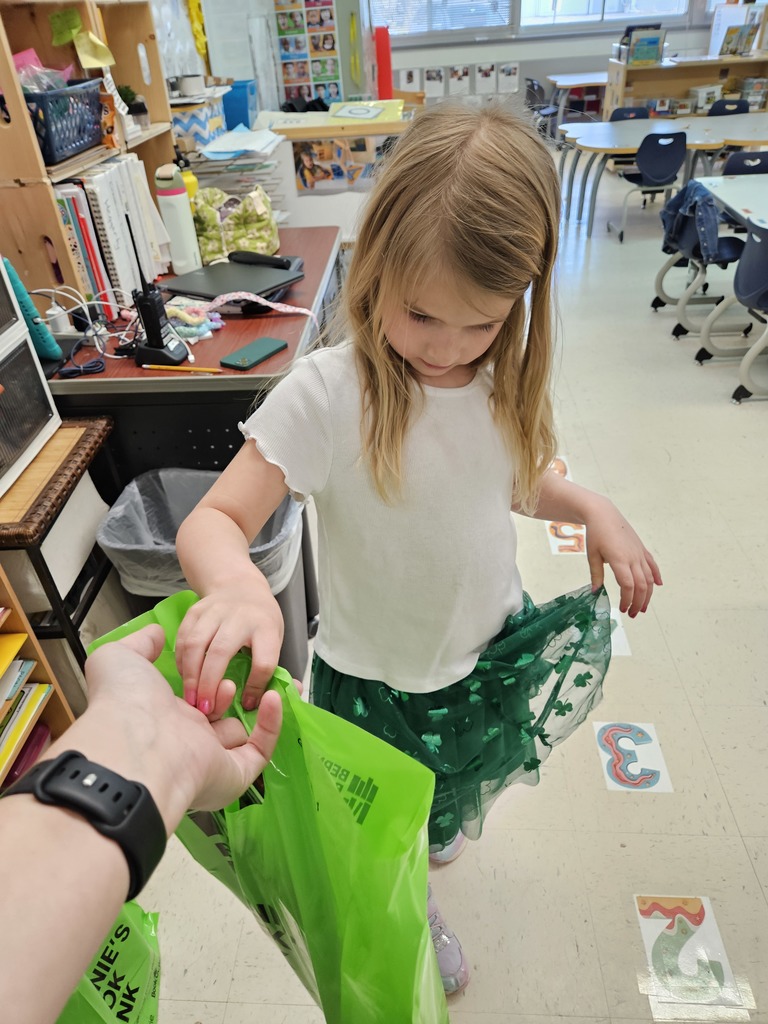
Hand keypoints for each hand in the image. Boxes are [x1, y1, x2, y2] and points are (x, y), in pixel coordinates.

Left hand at [81, 625, 282, 831]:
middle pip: (218, 717)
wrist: (135, 740)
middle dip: (229, 692)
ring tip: (238, 685)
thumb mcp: (122, 658)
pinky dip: (271, 724)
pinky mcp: (234, 774)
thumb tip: (157, 634)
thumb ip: (141, 643)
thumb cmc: (125, 700)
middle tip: (236, 674)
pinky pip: (260, 750)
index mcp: (162, 717)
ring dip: (247, 705)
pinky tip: (272, 697)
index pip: (192, 700)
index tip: (222, 660)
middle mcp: (185, 740)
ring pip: (240, 734)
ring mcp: (209, 759)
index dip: (208, 679)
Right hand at [175, 583, 283, 714]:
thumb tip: (272, 700)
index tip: (247, 703)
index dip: (255, 686)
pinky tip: (184, 678)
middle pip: (221, 651)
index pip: (263, 661)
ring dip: (190, 675)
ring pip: (196, 644)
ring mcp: (215, 611)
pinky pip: (183, 638)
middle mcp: (240, 616)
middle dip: (210, 683)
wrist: (241, 586)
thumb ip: (272, 668)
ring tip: (190, 698)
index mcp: (266, 627)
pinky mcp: (195, 611)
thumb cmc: (260, 622)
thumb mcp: (276, 639)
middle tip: (205, 709)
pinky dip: (181, 661)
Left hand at [584, 499, 661, 616]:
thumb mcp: (592, 555)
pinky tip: (658, 585)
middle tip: (632, 614)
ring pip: (649, 578)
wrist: (604, 514)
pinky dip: (656, 576)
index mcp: (619, 560)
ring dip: (648, 594)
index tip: (621, 609)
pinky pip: (652, 565)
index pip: (628, 585)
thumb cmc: (596, 533)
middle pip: (641, 585)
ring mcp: (639, 553)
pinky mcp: (641, 549)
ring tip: (642, 607)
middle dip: (638, 602)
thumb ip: (596, 574)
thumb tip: (595, 592)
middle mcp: (633, 558)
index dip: (627, 600)